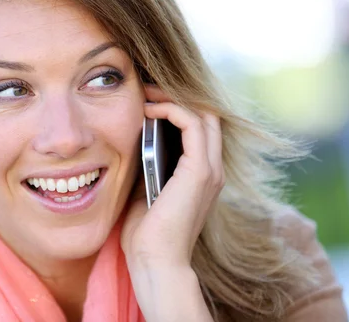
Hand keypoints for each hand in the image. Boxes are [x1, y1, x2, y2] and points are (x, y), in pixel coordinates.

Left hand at [121, 84, 225, 268]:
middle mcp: (212, 169)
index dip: (178, 106)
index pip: (201, 127)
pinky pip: (192, 125)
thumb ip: (151, 164)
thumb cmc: (145, 231)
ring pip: (203, 114)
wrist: (154, 260)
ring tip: (146, 94)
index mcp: (201, 174)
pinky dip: (172, 110)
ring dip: (172, 99)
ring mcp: (210, 170)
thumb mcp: (146, 188)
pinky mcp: (200, 172)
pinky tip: (148, 110)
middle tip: (147, 89)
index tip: (148, 98)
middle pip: (206, 115)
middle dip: (176, 96)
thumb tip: (135, 137)